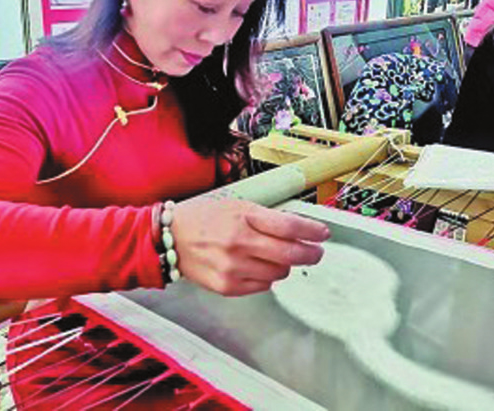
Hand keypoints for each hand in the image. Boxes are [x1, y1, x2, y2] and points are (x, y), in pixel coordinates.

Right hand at [172, 196, 328, 295]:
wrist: (171, 238)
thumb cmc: (204, 218)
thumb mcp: (236, 206)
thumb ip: (266, 217)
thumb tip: (299, 230)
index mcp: (243, 219)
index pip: (290, 227)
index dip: (312, 231)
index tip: (322, 234)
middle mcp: (239, 244)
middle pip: (291, 255)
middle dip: (310, 254)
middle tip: (315, 252)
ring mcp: (233, 268)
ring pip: (279, 274)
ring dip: (284, 266)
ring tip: (274, 256)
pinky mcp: (228, 287)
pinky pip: (263, 286)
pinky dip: (266, 277)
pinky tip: (255, 266)